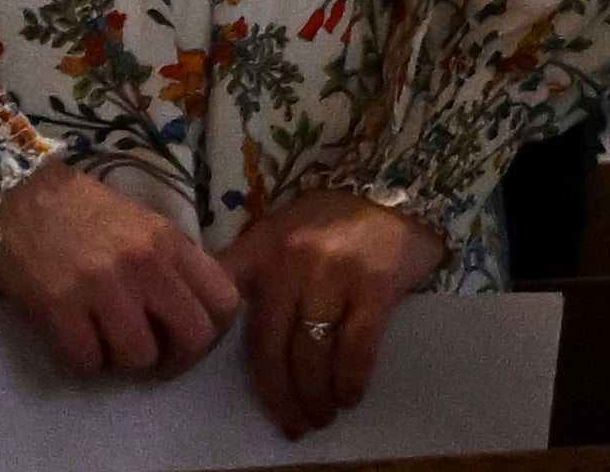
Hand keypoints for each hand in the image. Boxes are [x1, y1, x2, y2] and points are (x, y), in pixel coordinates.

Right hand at [0, 165, 241, 382]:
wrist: (17, 197)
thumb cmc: (83, 213)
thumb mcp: (145, 227)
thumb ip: (173, 265)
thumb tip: (193, 311)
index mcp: (172, 243)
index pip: (225, 302)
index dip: (213, 335)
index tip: (188, 341)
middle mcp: (146, 264)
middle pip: (193, 337)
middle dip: (176, 360)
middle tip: (152, 359)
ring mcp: (103, 286)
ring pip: (140, 356)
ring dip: (124, 363)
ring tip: (108, 346)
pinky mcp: (58, 307)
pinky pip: (87, 362)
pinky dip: (84, 364)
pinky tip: (77, 344)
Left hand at [226, 190, 444, 436]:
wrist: (402, 186)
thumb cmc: (335, 216)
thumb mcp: (281, 230)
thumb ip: (249, 268)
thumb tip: (217, 325)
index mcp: (262, 249)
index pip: (223, 306)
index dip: (207, 348)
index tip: (210, 383)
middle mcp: (291, 263)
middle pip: (271, 350)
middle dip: (279, 396)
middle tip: (291, 423)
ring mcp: (334, 274)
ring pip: (311, 356)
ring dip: (315, 397)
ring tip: (321, 416)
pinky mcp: (376, 286)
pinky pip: (356, 349)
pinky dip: (350, 381)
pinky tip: (349, 396)